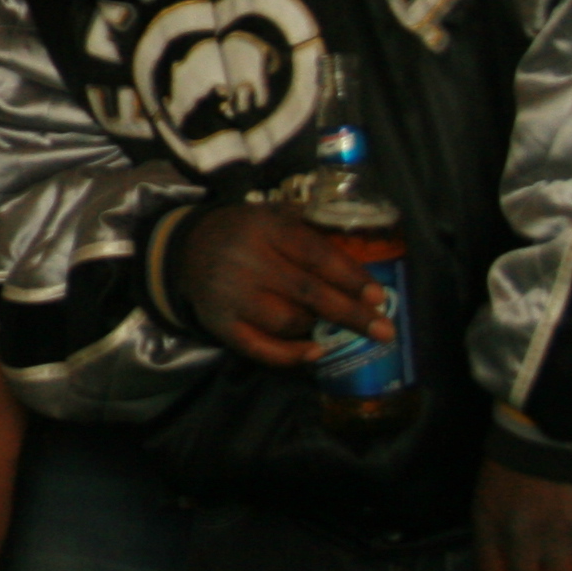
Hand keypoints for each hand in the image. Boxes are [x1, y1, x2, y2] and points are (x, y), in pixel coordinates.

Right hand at [173, 203, 388, 367]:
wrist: (187, 248)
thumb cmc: (245, 232)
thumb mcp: (274, 215)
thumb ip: (312, 230)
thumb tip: (362, 259)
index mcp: (264, 227)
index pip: (316, 255)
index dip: (350, 278)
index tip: (378, 296)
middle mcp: (245, 260)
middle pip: (307, 292)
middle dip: (350, 314)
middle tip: (384, 330)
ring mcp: (229, 294)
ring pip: (286, 321)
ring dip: (316, 328)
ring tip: (330, 326)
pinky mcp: (218, 322)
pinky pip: (258, 347)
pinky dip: (289, 355)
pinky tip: (314, 352)